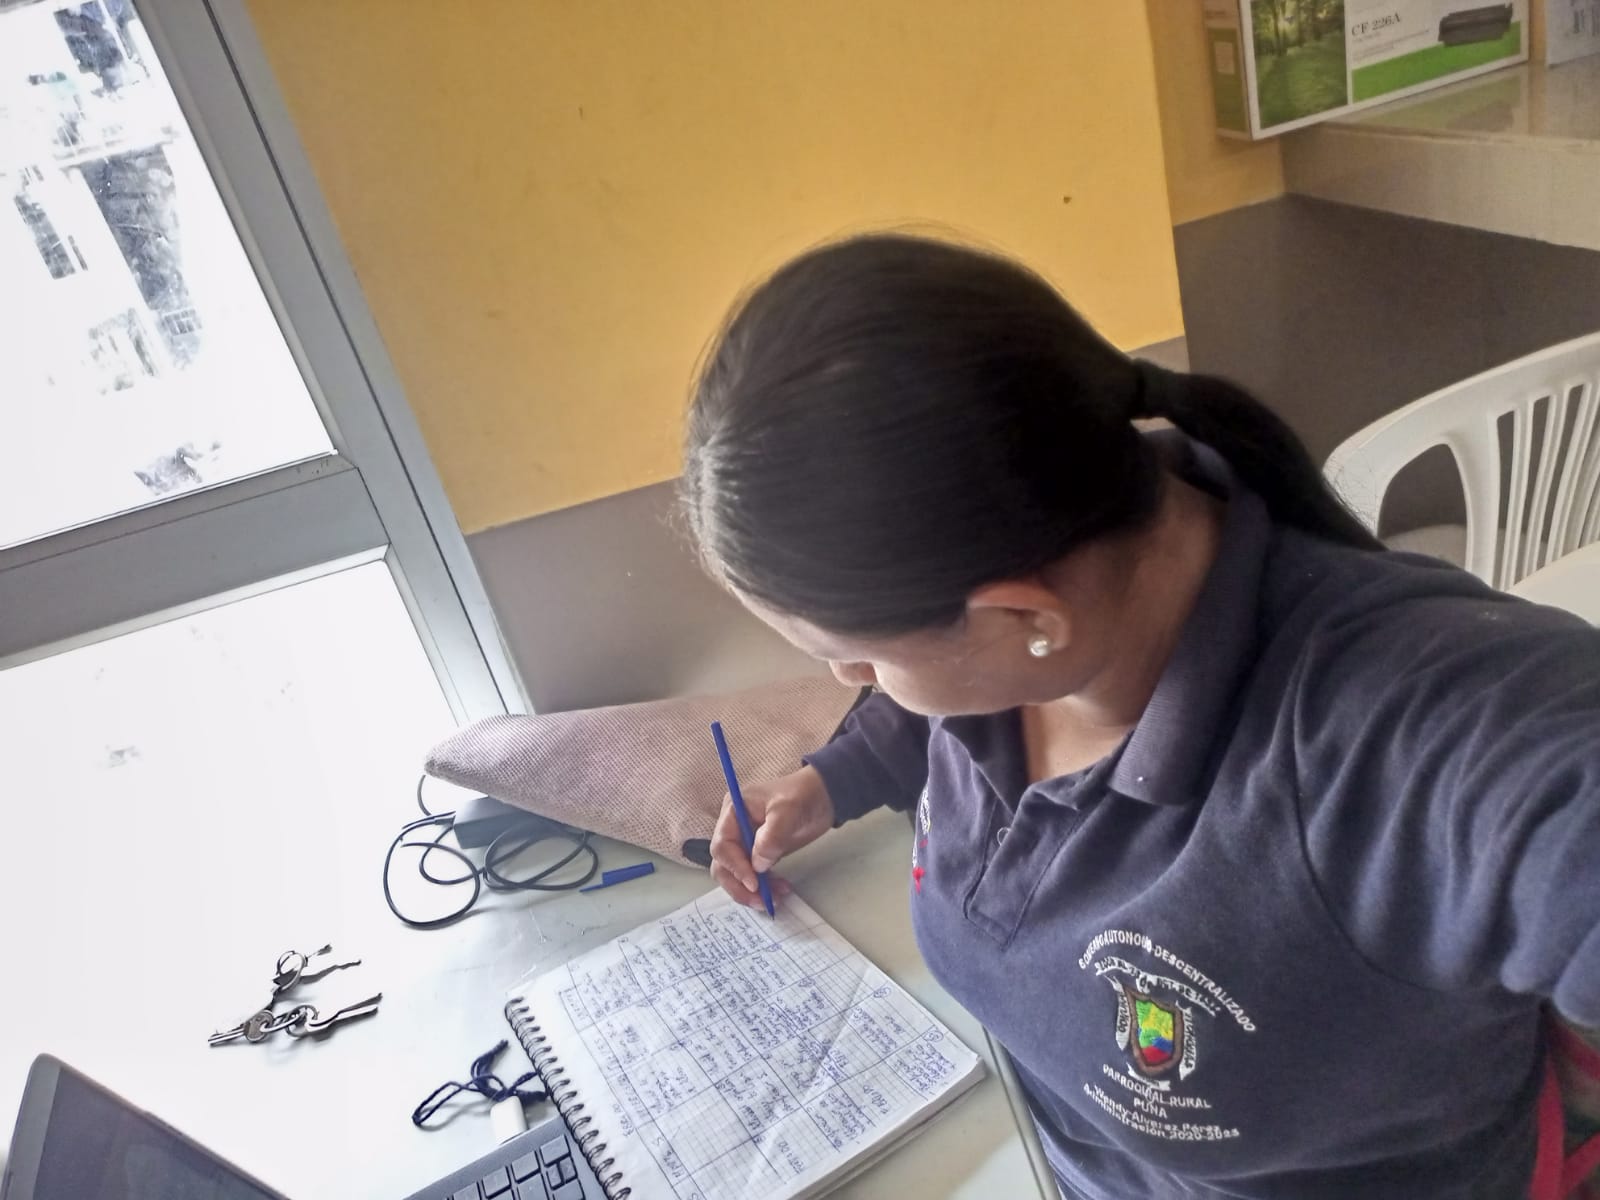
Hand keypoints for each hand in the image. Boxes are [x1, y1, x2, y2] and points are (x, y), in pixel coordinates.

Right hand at [709, 764, 834, 909]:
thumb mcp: (787, 811)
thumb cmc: (803, 795)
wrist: (824, 796)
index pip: (723, 846)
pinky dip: (765, 886)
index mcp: (733, 812)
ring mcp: (746, 842)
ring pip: (737, 875)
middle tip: (760, 901)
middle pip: (724, 865)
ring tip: (775, 898)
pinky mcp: (760, 853)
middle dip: (739, 885)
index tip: (754, 883)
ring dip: (752, 891)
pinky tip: (781, 890)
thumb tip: (758, 865)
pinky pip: (754, 875)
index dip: (735, 867)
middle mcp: (734, 828)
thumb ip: (771, 837)